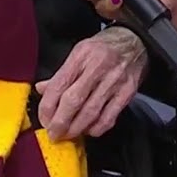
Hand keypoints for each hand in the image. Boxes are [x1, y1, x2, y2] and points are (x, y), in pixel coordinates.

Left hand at [36, 26, 147, 140]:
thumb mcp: (80, 52)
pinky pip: (109, 117)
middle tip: (53, 134)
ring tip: (68, 135)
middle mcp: (98, 67)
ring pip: (91, 112)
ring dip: (76, 128)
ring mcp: (115, 81)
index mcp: (81, 55)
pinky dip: (96, 128)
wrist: (136, 42)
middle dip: (60, 122)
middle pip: (74, 100)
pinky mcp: (128, 92)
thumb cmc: (104, 48)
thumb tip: (41, 89)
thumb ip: (62, 73)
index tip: (44, 119)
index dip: (47, 106)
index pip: (59, 84)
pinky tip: (89, 130)